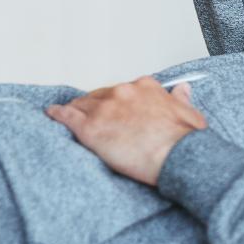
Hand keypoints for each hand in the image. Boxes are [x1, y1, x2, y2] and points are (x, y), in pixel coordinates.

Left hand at [46, 77, 205, 185]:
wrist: (177, 156)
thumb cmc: (185, 140)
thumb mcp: (190, 114)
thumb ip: (181, 100)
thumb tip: (181, 91)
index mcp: (145, 87)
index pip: (125, 90)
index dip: (119, 101)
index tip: (118, 108)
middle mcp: (123, 92)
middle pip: (101, 95)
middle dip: (98, 106)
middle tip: (97, 118)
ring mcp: (105, 109)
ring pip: (83, 105)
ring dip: (78, 110)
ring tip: (70, 116)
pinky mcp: (91, 128)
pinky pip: (67, 116)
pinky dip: (58, 114)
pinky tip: (53, 114)